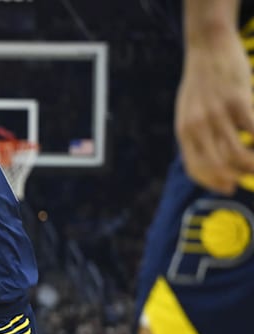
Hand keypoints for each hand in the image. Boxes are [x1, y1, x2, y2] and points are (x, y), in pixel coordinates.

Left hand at [176, 35, 253, 193]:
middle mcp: (197, 126)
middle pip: (217, 166)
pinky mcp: (237, 100)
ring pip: (236, 154)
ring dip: (253, 165)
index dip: (213, 182)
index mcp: (184, 131)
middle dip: (236, 177)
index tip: (229, 188)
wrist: (208, 47)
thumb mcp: (189, 110)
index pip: (195, 168)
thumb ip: (197, 133)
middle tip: (250, 177)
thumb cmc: (202, 81)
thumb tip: (213, 157)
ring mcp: (217, 114)